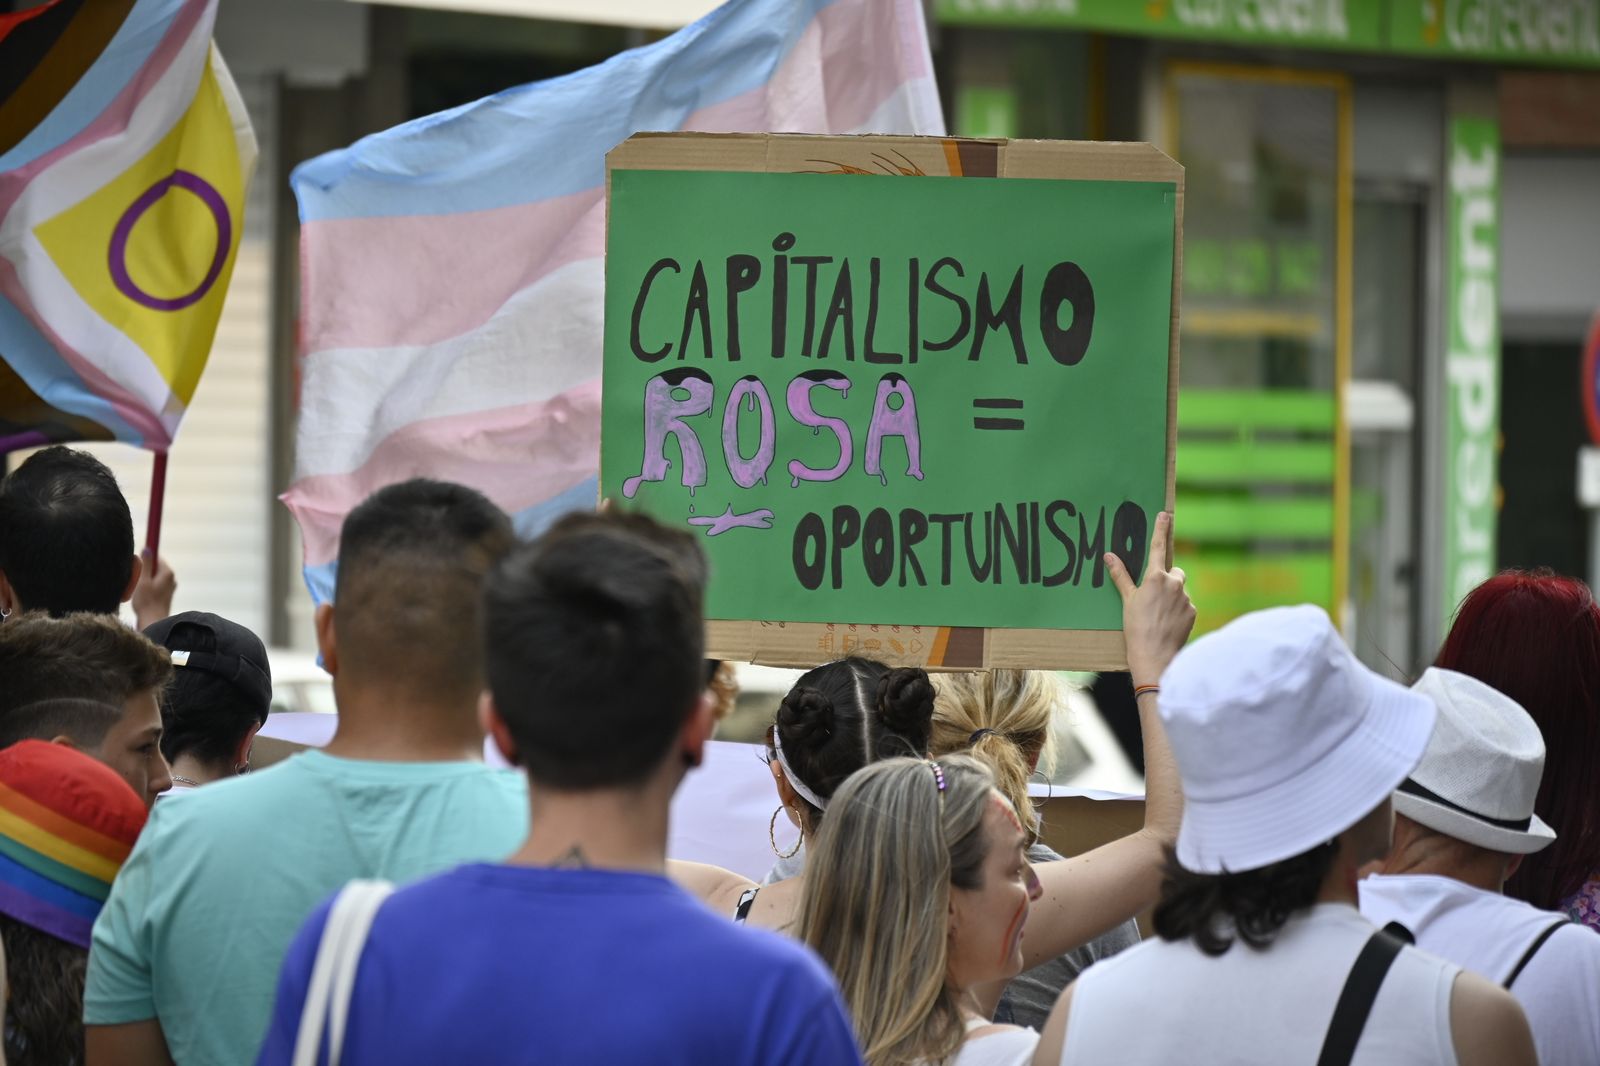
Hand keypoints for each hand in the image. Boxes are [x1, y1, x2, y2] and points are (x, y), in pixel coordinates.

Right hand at [132, 551, 176, 629]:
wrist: (153, 621)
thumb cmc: (147, 601)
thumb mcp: (143, 580)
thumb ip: (147, 564)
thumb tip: (147, 549)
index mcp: (167, 572)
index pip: (157, 557)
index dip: (146, 558)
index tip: (137, 564)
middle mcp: (172, 578)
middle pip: (156, 567)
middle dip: (144, 570)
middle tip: (135, 579)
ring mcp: (170, 587)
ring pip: (155, 577)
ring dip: (145, 579)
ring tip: (137, 588)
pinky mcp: (166, 595)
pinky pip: (155, 585)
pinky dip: (148, 587)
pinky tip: (141, 595)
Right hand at [1105, 511, 1194, 685]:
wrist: (1154, 655)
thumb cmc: (1135, 628)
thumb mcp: (1127, 600)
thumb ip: (1121, 576)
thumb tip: (1109, 556)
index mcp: (1155, 577)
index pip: (1158, 547)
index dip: (1161, 529)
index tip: (1165, 514)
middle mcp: (1174, 583)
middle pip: (1174, 572)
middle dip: (1166, 579)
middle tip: (1153, 596)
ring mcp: (1185, 598)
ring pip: (1180, 590)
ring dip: (1172, 596)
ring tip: (1158, 615)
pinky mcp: (1192, 611)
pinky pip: (1185, 605)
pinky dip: (1178, 610)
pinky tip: (1167, 623)